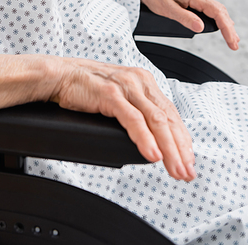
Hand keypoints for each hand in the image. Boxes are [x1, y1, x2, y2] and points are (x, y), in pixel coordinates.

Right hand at [51, 58, 195, 181]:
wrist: (59, 75)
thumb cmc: (85, 88)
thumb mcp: (119, 97)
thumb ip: (136, 112)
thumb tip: (153, 140)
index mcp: (144, 82)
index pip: (171, 114)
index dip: (182, 140)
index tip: (188, 161)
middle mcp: (139, 82)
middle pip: (167, 119)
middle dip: (180, 150)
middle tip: (186, 172)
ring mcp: (125, 87)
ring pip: (155, 120)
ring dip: (169, 149)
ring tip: (175, 169)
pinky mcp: (110, 93)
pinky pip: (133, 119)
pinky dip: (145, 138)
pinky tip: (152, 154)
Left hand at [139, 0, 238, 49]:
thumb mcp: (166, 9)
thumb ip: (184, 18)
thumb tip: (201, 28)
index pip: (217, 13)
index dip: (227, 28)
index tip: (231, 42)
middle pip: (221, 12)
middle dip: (229, 28)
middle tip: (234, 45)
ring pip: (217, 9)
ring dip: (225, 23)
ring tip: (231, 38)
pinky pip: (210, 8)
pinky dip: (218, 18)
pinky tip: (220, 25)